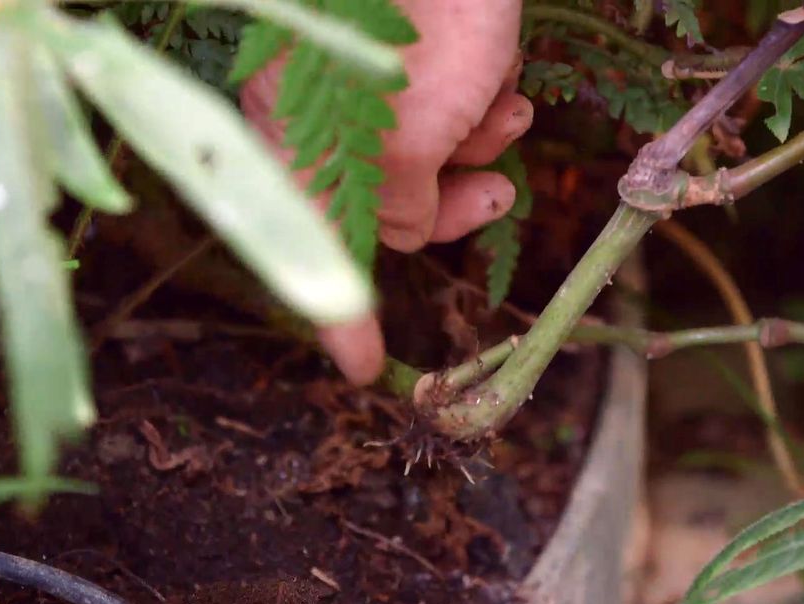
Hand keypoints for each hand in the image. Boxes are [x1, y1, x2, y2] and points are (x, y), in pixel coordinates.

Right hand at [241, 0, 530, 384]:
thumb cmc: (420, 16)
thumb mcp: (407, 137)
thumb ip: (399, 206)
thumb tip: (405, 230)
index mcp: (294, 141)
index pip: (313, 248)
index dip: (339, 315)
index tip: (364, 369)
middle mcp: (316, 116)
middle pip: (383, 203)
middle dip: (449, 201)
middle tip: (498, 192)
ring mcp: (360, 82)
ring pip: (426, 154)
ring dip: (478, 146)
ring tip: (509, 108)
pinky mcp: (408, 52)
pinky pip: (444, 106)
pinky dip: (482, 104)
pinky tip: (508, 78)